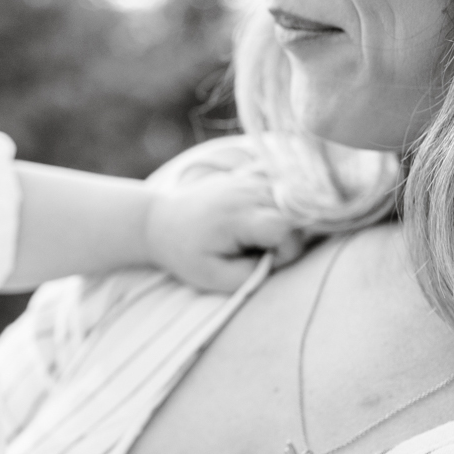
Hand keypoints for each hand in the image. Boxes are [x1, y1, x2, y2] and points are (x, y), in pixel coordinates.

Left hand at [145, 167, 305, 292]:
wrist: (159, 222)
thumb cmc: (185, 253)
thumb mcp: (213, 276)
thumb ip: (253, 274)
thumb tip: (280, 260)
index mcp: (236, 217)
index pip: (286, 229)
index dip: (286, 250)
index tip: (266, 261)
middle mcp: (246, 193)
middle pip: (294, 214)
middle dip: (285, 239)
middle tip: (255, 250)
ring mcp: (248, 180)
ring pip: (290, 203)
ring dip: (280, 224)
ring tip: (250, 236)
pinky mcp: (248, 177)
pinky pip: (279, 193)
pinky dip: (274, 210)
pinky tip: (251, 220)